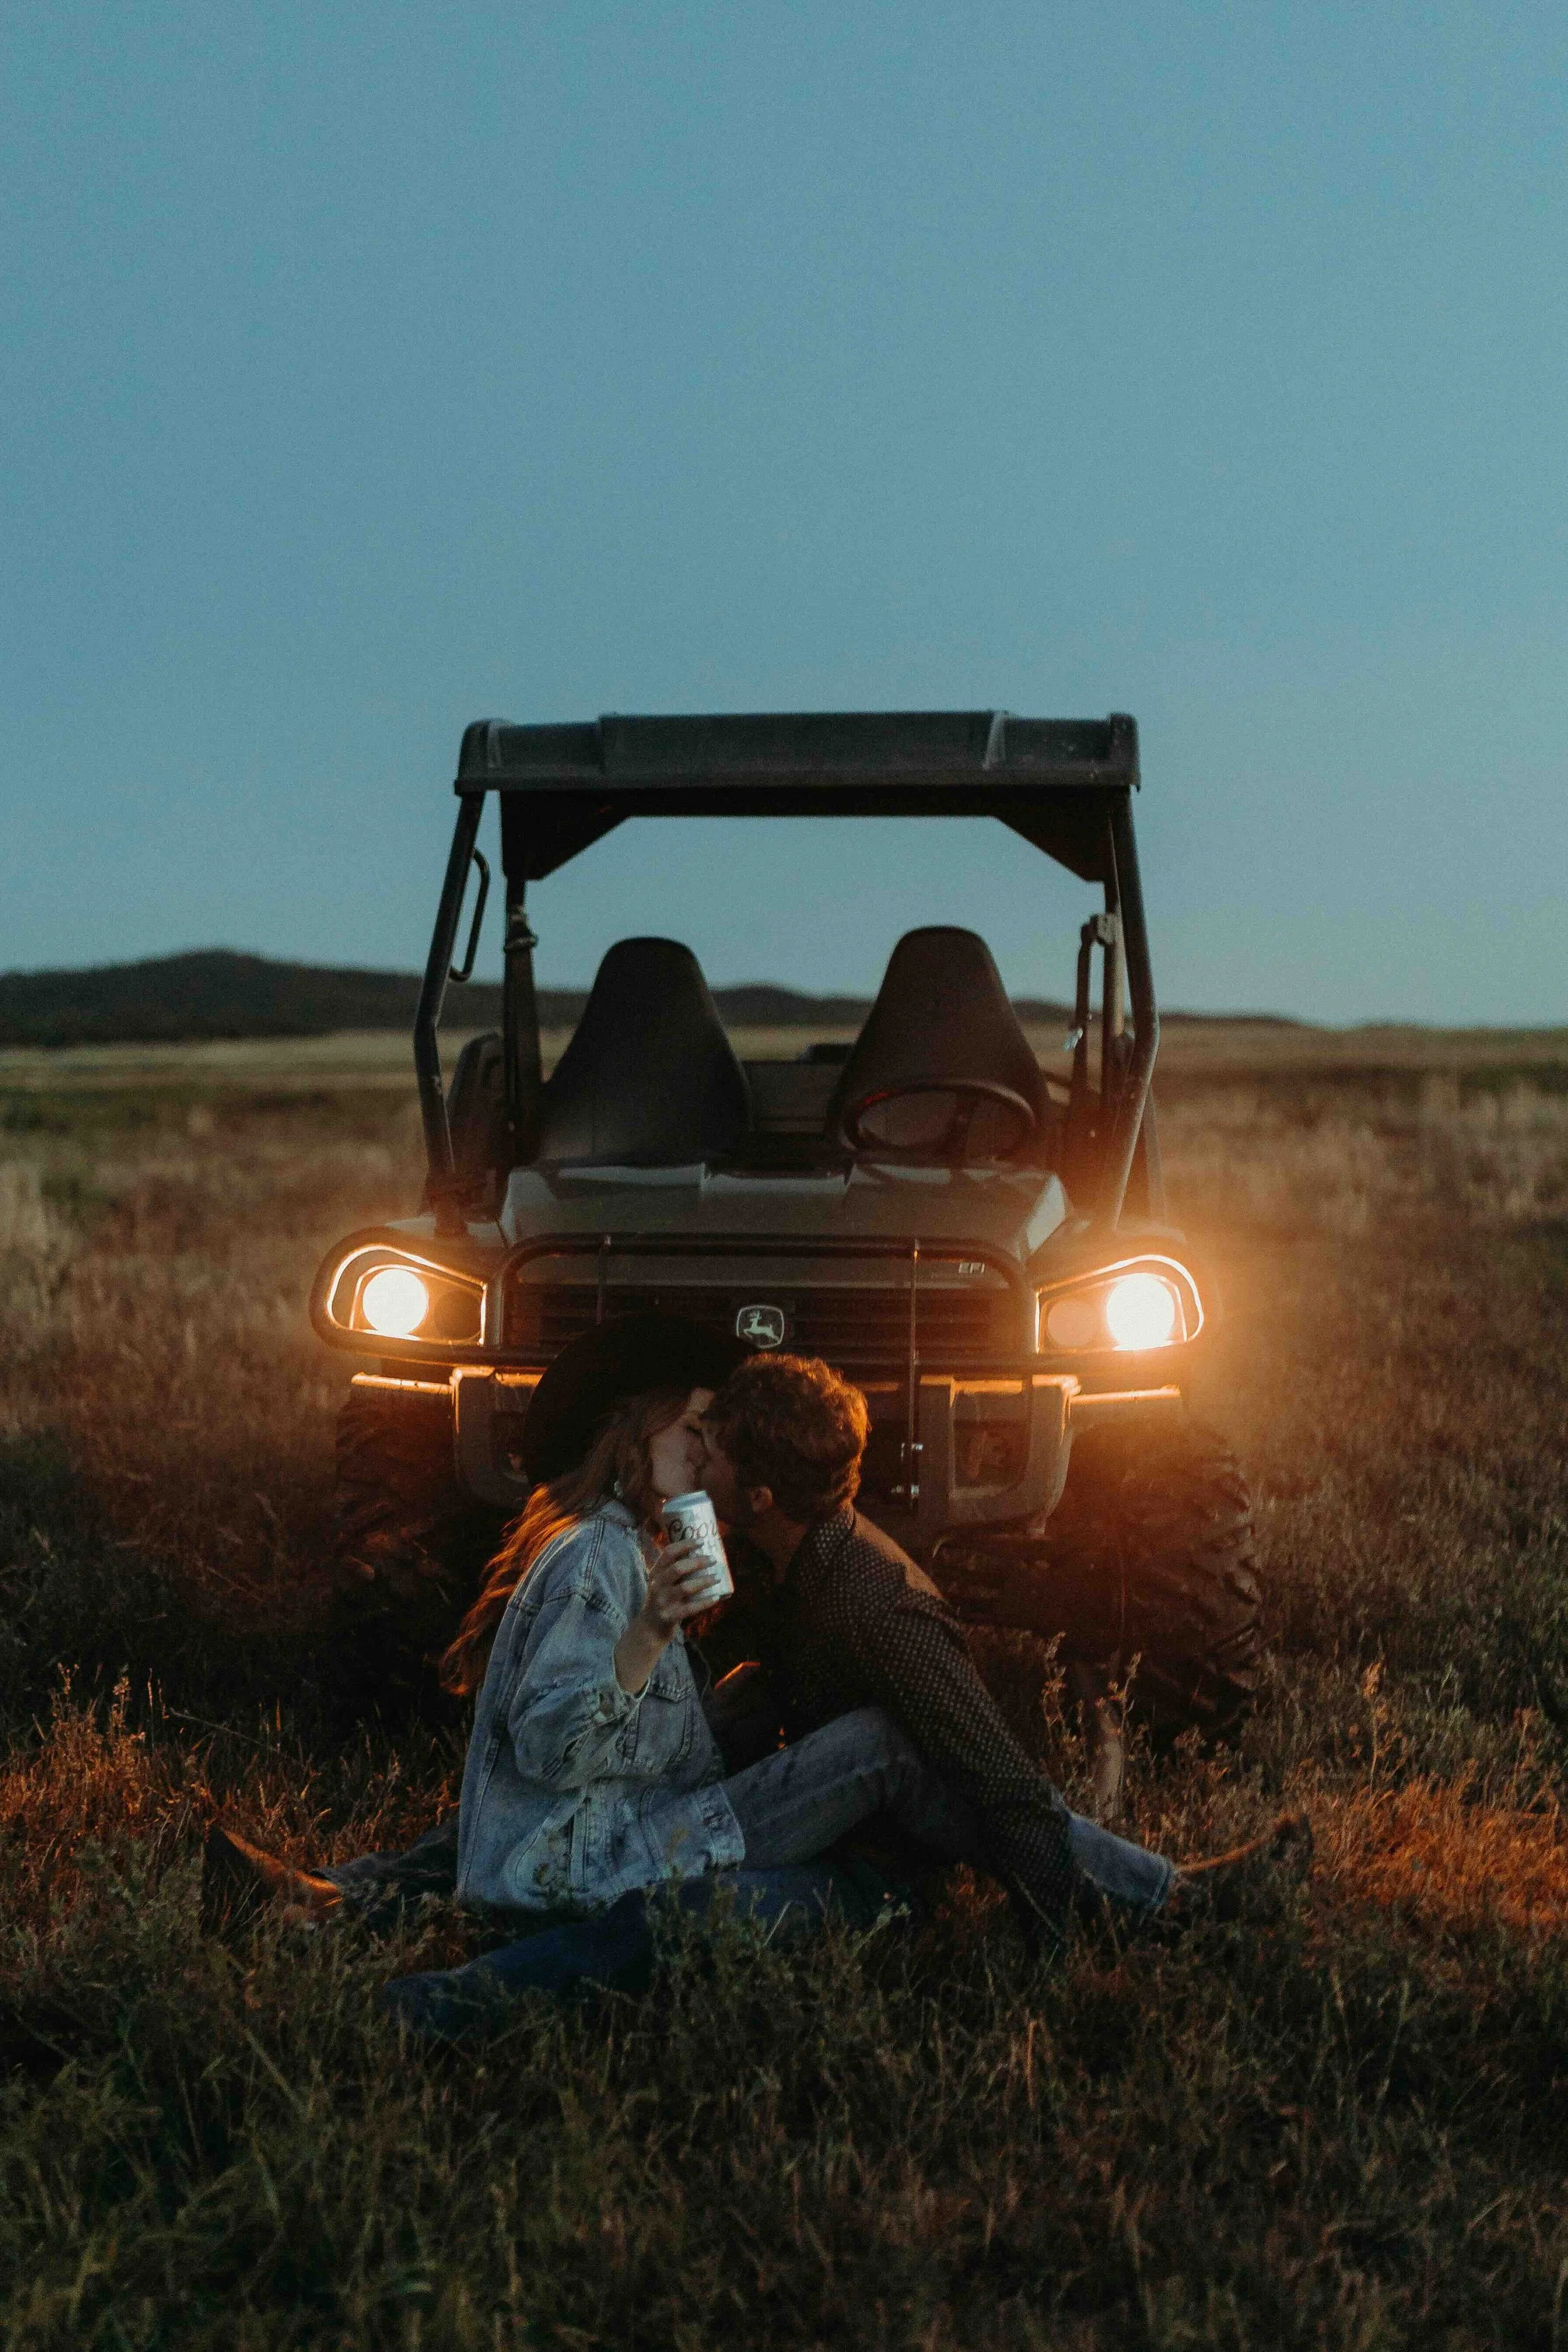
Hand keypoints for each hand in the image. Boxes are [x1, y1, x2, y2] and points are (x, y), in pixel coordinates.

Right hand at [613, 1538, 714, 1694]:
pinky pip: (690, 1608)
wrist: (649, 1630)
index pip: (668, 1553)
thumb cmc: (661, 1602)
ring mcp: (662, 1602)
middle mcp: (657, 1585)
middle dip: (698, 1562)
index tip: (701, 1542)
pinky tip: (716, 1597)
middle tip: (713, 1560)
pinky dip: (705, 1602)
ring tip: (716, 1577)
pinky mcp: (669, 1617)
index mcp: (655, 1573)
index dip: (685, 1545)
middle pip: (677, 1568)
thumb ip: (674, 1571)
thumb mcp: (661, 1583)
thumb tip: (701, 1555)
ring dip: (704, 1581)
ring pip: (685, 1588)